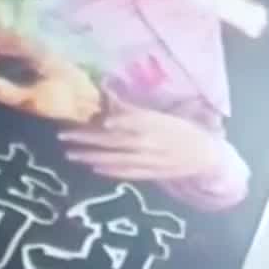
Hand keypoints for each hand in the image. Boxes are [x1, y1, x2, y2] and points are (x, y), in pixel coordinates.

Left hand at [59, 95, 234, 183]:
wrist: (205, 156)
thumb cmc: (182, 131)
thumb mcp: (162, 115)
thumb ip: (133, 110)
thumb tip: (106, 95)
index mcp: (153, 124)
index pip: (125, 121)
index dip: (106, 121)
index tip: (82, 117)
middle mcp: (149, 142)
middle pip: (113, 140)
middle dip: (87, 138)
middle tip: (63, 136)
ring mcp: (150, 160)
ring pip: (115, 158)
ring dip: (91, 156)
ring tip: (71, 154)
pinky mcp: (151, 173)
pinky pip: (127, 172)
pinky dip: (110, 170)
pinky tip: (94, 167)